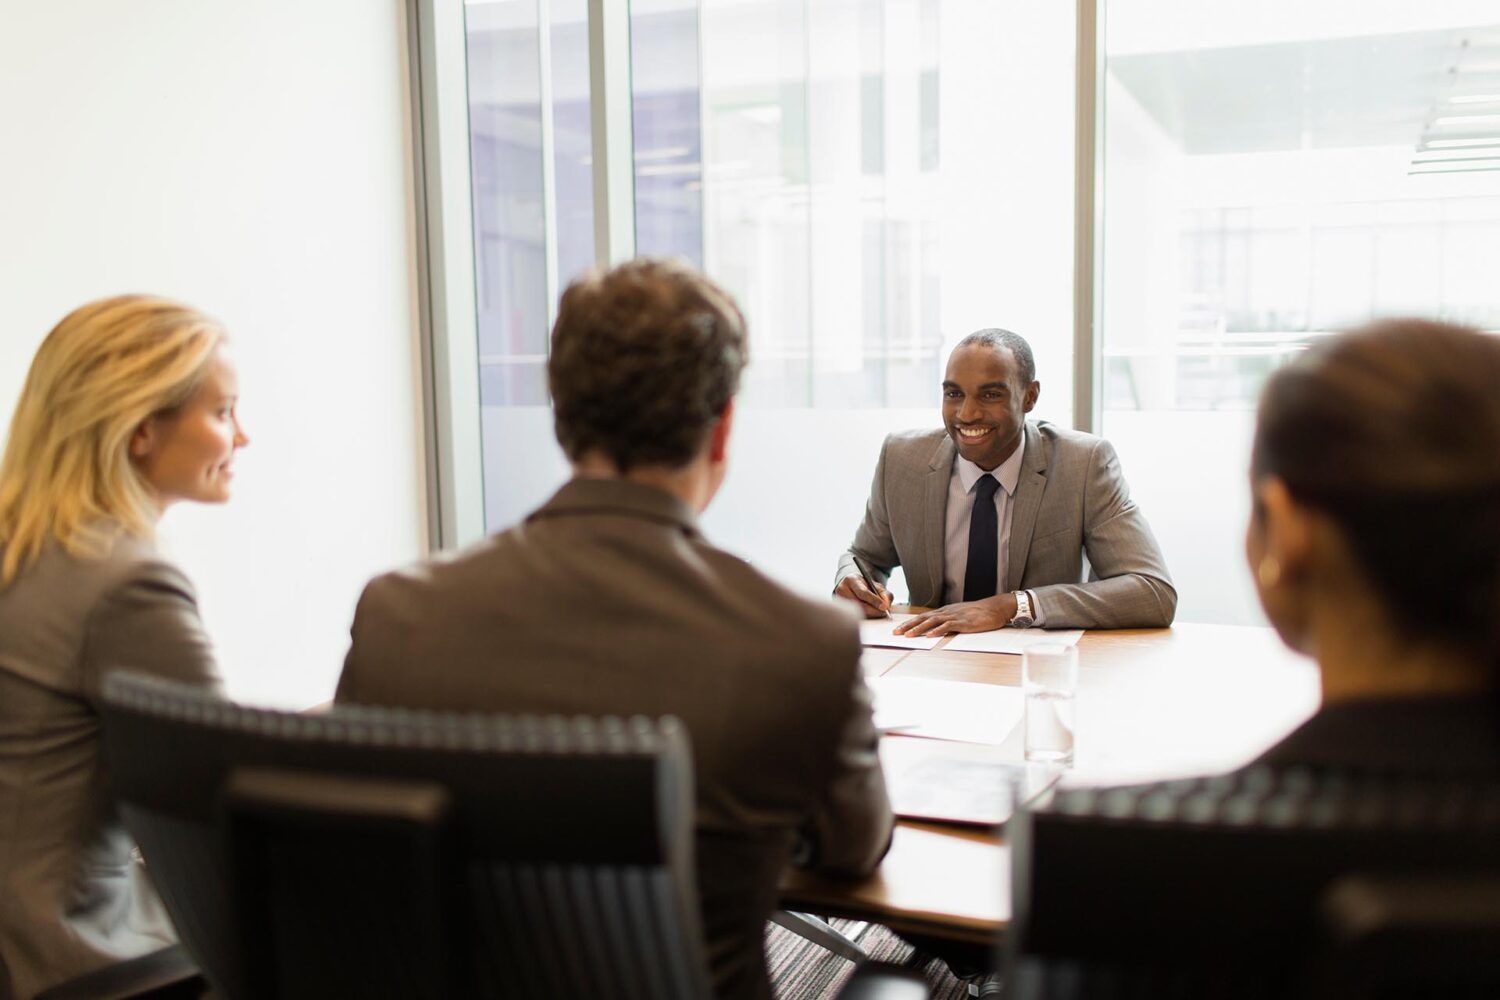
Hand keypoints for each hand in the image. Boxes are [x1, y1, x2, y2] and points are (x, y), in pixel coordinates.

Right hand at [835, 574, 892, 618]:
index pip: (863, 592)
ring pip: (856, 613)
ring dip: (870, 615)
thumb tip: (886, 604)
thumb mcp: (876, 586)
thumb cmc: (865, 587)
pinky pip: (854, 617)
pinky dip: (865, 618)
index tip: (884, 607)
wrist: (852, 588)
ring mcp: (839, 601)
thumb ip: (884, 594)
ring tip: (878, 613)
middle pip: (859, 605)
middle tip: (884, 613)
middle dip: (874, 611)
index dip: (874, 600)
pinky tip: (870, 615)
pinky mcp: (840, 610)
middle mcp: (842, 590)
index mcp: (851, 580)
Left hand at [893, 593, 1017, 635]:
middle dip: (908, 626)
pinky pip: (948, 626)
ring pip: (933, 622)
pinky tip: (930, 635)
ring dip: (919, 629)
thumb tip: (935, 629)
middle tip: (896, 633)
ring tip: (909, 635)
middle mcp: (946, 612)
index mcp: (944, 611)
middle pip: (923, 618)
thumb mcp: (959, 616)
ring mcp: (955, 617)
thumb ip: (947, 622)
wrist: (995, 608)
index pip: (923, 617)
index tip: (898, 629)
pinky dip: (938, 630)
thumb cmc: (978, 613)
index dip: (909, 623)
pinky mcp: (963, 622)